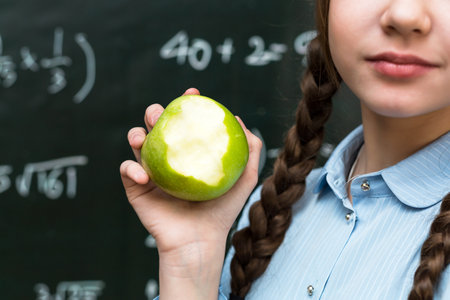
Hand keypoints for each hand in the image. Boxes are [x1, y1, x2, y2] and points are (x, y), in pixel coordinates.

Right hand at [120, 88, 262, 258]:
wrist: (200, 241)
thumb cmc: (222, 211)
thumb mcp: (244, 178)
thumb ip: (249, 149)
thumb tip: (238, 118)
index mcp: (189, 152)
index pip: (185, 121)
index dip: (186, 103)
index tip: (192, 93)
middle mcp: (169, 157)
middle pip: (156, 125)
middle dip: (155, 112)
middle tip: (162, 113)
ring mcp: (151, 170)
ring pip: (136, 140)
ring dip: (136, 132)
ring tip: (143, 136)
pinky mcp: (136, 187)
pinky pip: (127, 170)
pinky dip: (132, 168)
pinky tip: (145, 176)